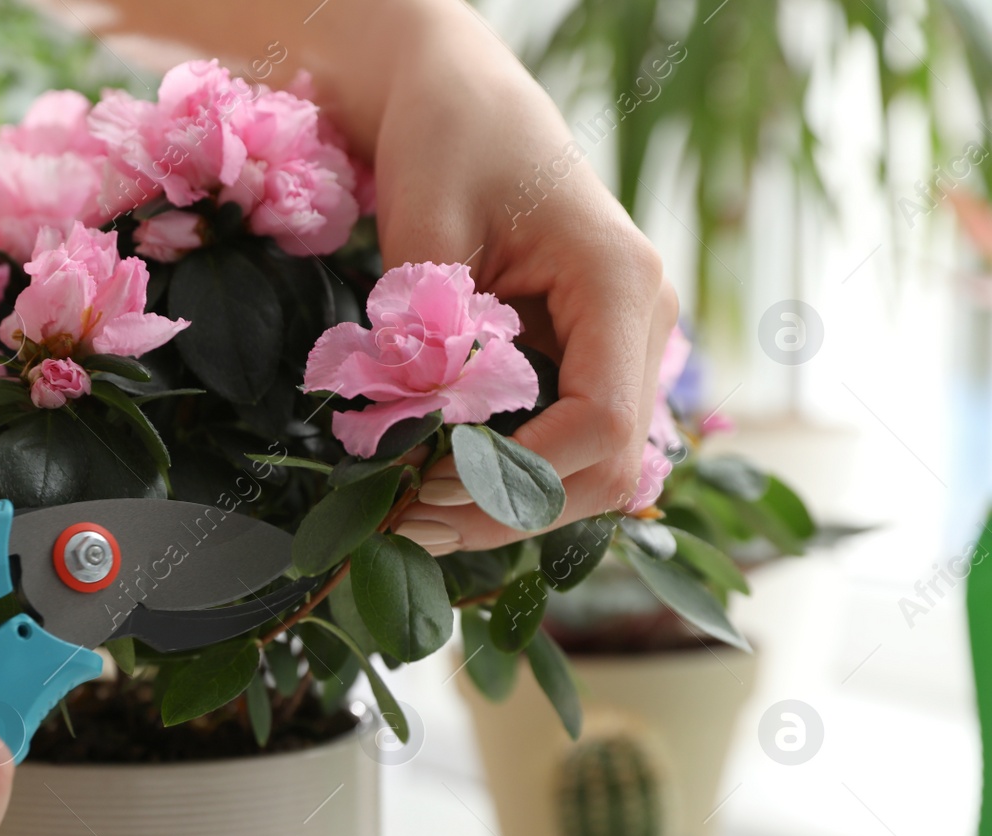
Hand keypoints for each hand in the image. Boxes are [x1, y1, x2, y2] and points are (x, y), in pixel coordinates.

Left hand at [368, 1, 677, 552]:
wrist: (462, 99)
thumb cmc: (451, 139)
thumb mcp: (428, 222)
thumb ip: (429, 325)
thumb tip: (417, 427)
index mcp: (621, 282)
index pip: (603, 421)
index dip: (522, 476)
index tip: (429, 486)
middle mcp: (641, 324)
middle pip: (608, 468)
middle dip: (510, 510)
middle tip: (406, 522)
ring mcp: (620, 348)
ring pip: (592, 471)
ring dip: (507, 507)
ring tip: (410, 515)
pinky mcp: (584, 360)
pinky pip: (564, 444)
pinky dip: (506, 478)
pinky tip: (436, 484)